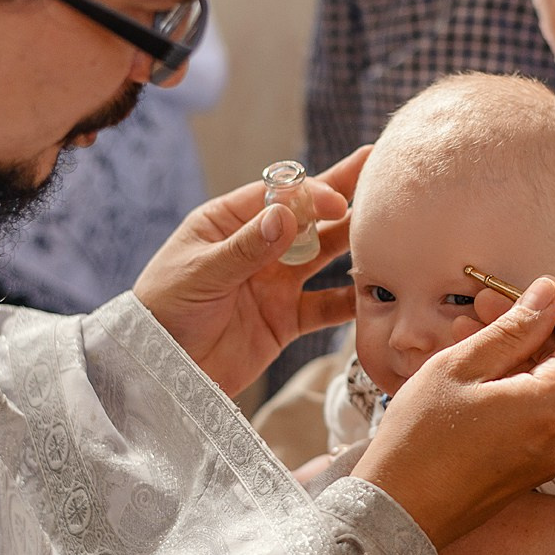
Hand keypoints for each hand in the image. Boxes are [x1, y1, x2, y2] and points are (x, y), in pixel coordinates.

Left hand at [133, 148, 368, 396]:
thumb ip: (245, 249)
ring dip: (357, 246)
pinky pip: (327, 307)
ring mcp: (275, 283)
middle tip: (389, 180)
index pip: (280, 196)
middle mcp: (259, 247)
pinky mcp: (286, 320)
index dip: (313, 194)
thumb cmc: (162, 312)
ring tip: (396, 233)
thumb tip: (286, 216)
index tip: (339, 203)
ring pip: (326, 257)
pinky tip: (383, 291)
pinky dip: (353, 302)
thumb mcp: (200, 274)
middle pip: (311, 218)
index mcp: (229, 222)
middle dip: (348, 200)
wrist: (157, 374)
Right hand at [353, 277, 554, 550]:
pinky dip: (513, 384)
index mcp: (552, 406)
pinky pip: (535, 413)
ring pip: (550, 387)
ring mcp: (548, 456)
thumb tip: (550, 295)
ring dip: (519, 353)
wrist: (396, 513)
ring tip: (467, 329)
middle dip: (537, 326)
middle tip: (487, 303)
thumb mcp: (461, 367)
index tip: (536, 292)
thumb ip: (513, 329)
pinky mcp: (530, 468)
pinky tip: (472, 368)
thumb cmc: (419, 438)